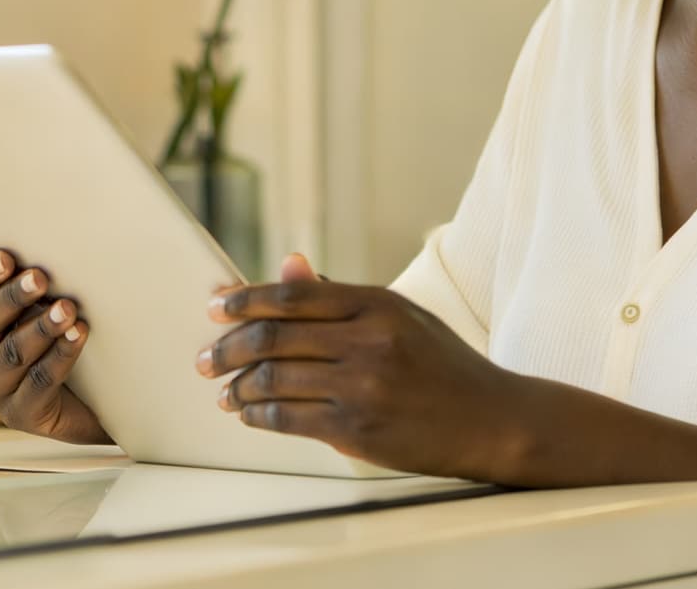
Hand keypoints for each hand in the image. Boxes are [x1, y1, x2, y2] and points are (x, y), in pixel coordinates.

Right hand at [0, 250, 111, 445]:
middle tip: (41, 277)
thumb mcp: (44, 302)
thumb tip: (11, 222)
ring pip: (12, 355)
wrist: (91, 401)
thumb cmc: (59, 340)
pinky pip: (38, 384)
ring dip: (40, 328)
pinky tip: (77, 337)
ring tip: (68, 309)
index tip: (6, 256)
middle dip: (13, 298)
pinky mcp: (20, 414)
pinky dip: (59, 357)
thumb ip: (27, 269)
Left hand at [197, 251, 532, 479]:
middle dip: (228, 347)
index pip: (294, 295)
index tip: (215, 305)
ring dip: (238, 387)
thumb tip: (288, 267)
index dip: (245, 298)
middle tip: (205, 358)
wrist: (492, 419)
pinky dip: (259, 416)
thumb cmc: (443, 365)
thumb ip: (341, 296)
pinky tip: (249, 414)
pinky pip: (289, 420)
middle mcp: (368, 341)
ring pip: (274, 380)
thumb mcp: (400, 316)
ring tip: (223, 391)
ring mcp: (362, 387)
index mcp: (378, 305)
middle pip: (275, 336)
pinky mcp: (357, 430)